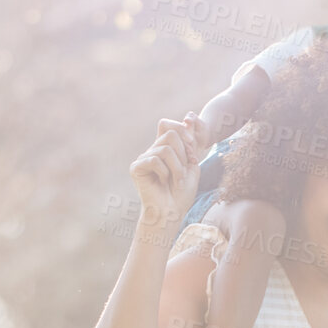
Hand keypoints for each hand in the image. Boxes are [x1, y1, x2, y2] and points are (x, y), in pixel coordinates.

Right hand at [128, 112, 205, 230]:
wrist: (171, 213)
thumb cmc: (182, 193)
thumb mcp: (192, 164)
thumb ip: (190, 142)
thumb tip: (189, 115)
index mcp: (163, 148)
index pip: (168, 124)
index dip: (183, 131)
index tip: (192, 148)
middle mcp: (151, 150)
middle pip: (171, 134)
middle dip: (183, 153)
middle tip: (183, 171)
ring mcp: (143, 158)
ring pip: (166, 148)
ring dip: (177, 167)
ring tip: (176, 181)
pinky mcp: (136, 167)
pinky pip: (155, 160)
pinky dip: (165, 172)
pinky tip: (162, 183)